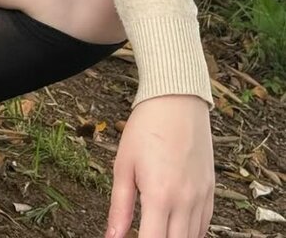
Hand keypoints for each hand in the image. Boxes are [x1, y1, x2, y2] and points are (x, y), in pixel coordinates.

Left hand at [106, 95, 213, 237]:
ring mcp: (201, 197)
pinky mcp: (211, 190)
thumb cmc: (146, 128)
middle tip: (143, 231)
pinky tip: (176, 226)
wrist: (176, 100)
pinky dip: (191, 232)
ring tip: (157, 227)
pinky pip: (205, 225)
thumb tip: (112, 237)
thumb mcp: (123, 165)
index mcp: (159, 195)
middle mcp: (185, 201)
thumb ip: (119, 207)